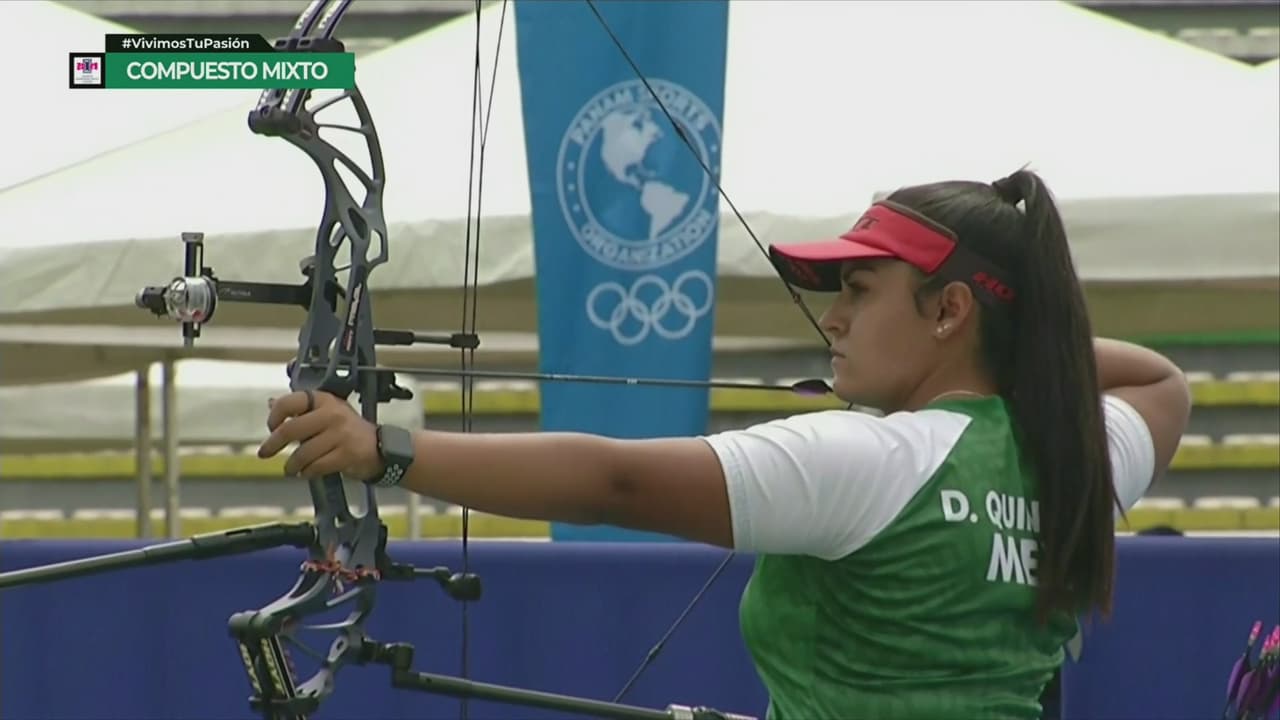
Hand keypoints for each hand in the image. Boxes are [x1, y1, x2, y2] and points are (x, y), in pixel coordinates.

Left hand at [258, 390, 382, 480]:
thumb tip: (272, 403)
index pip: (290, 402)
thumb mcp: (326, 412)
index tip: (271, 427)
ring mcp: (340, 434)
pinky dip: (308, 472)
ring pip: (302, 453)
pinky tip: (307, 472)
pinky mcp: (346, 454)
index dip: (274, 416)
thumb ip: (300, 410)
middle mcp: (332, 413)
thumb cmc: (348, 430)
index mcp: (324, 400)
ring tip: (290, 469)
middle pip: (291, 429)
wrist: (379, 448)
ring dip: (291, 464)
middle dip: (273, 444)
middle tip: (264, 453)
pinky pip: (316, 466)